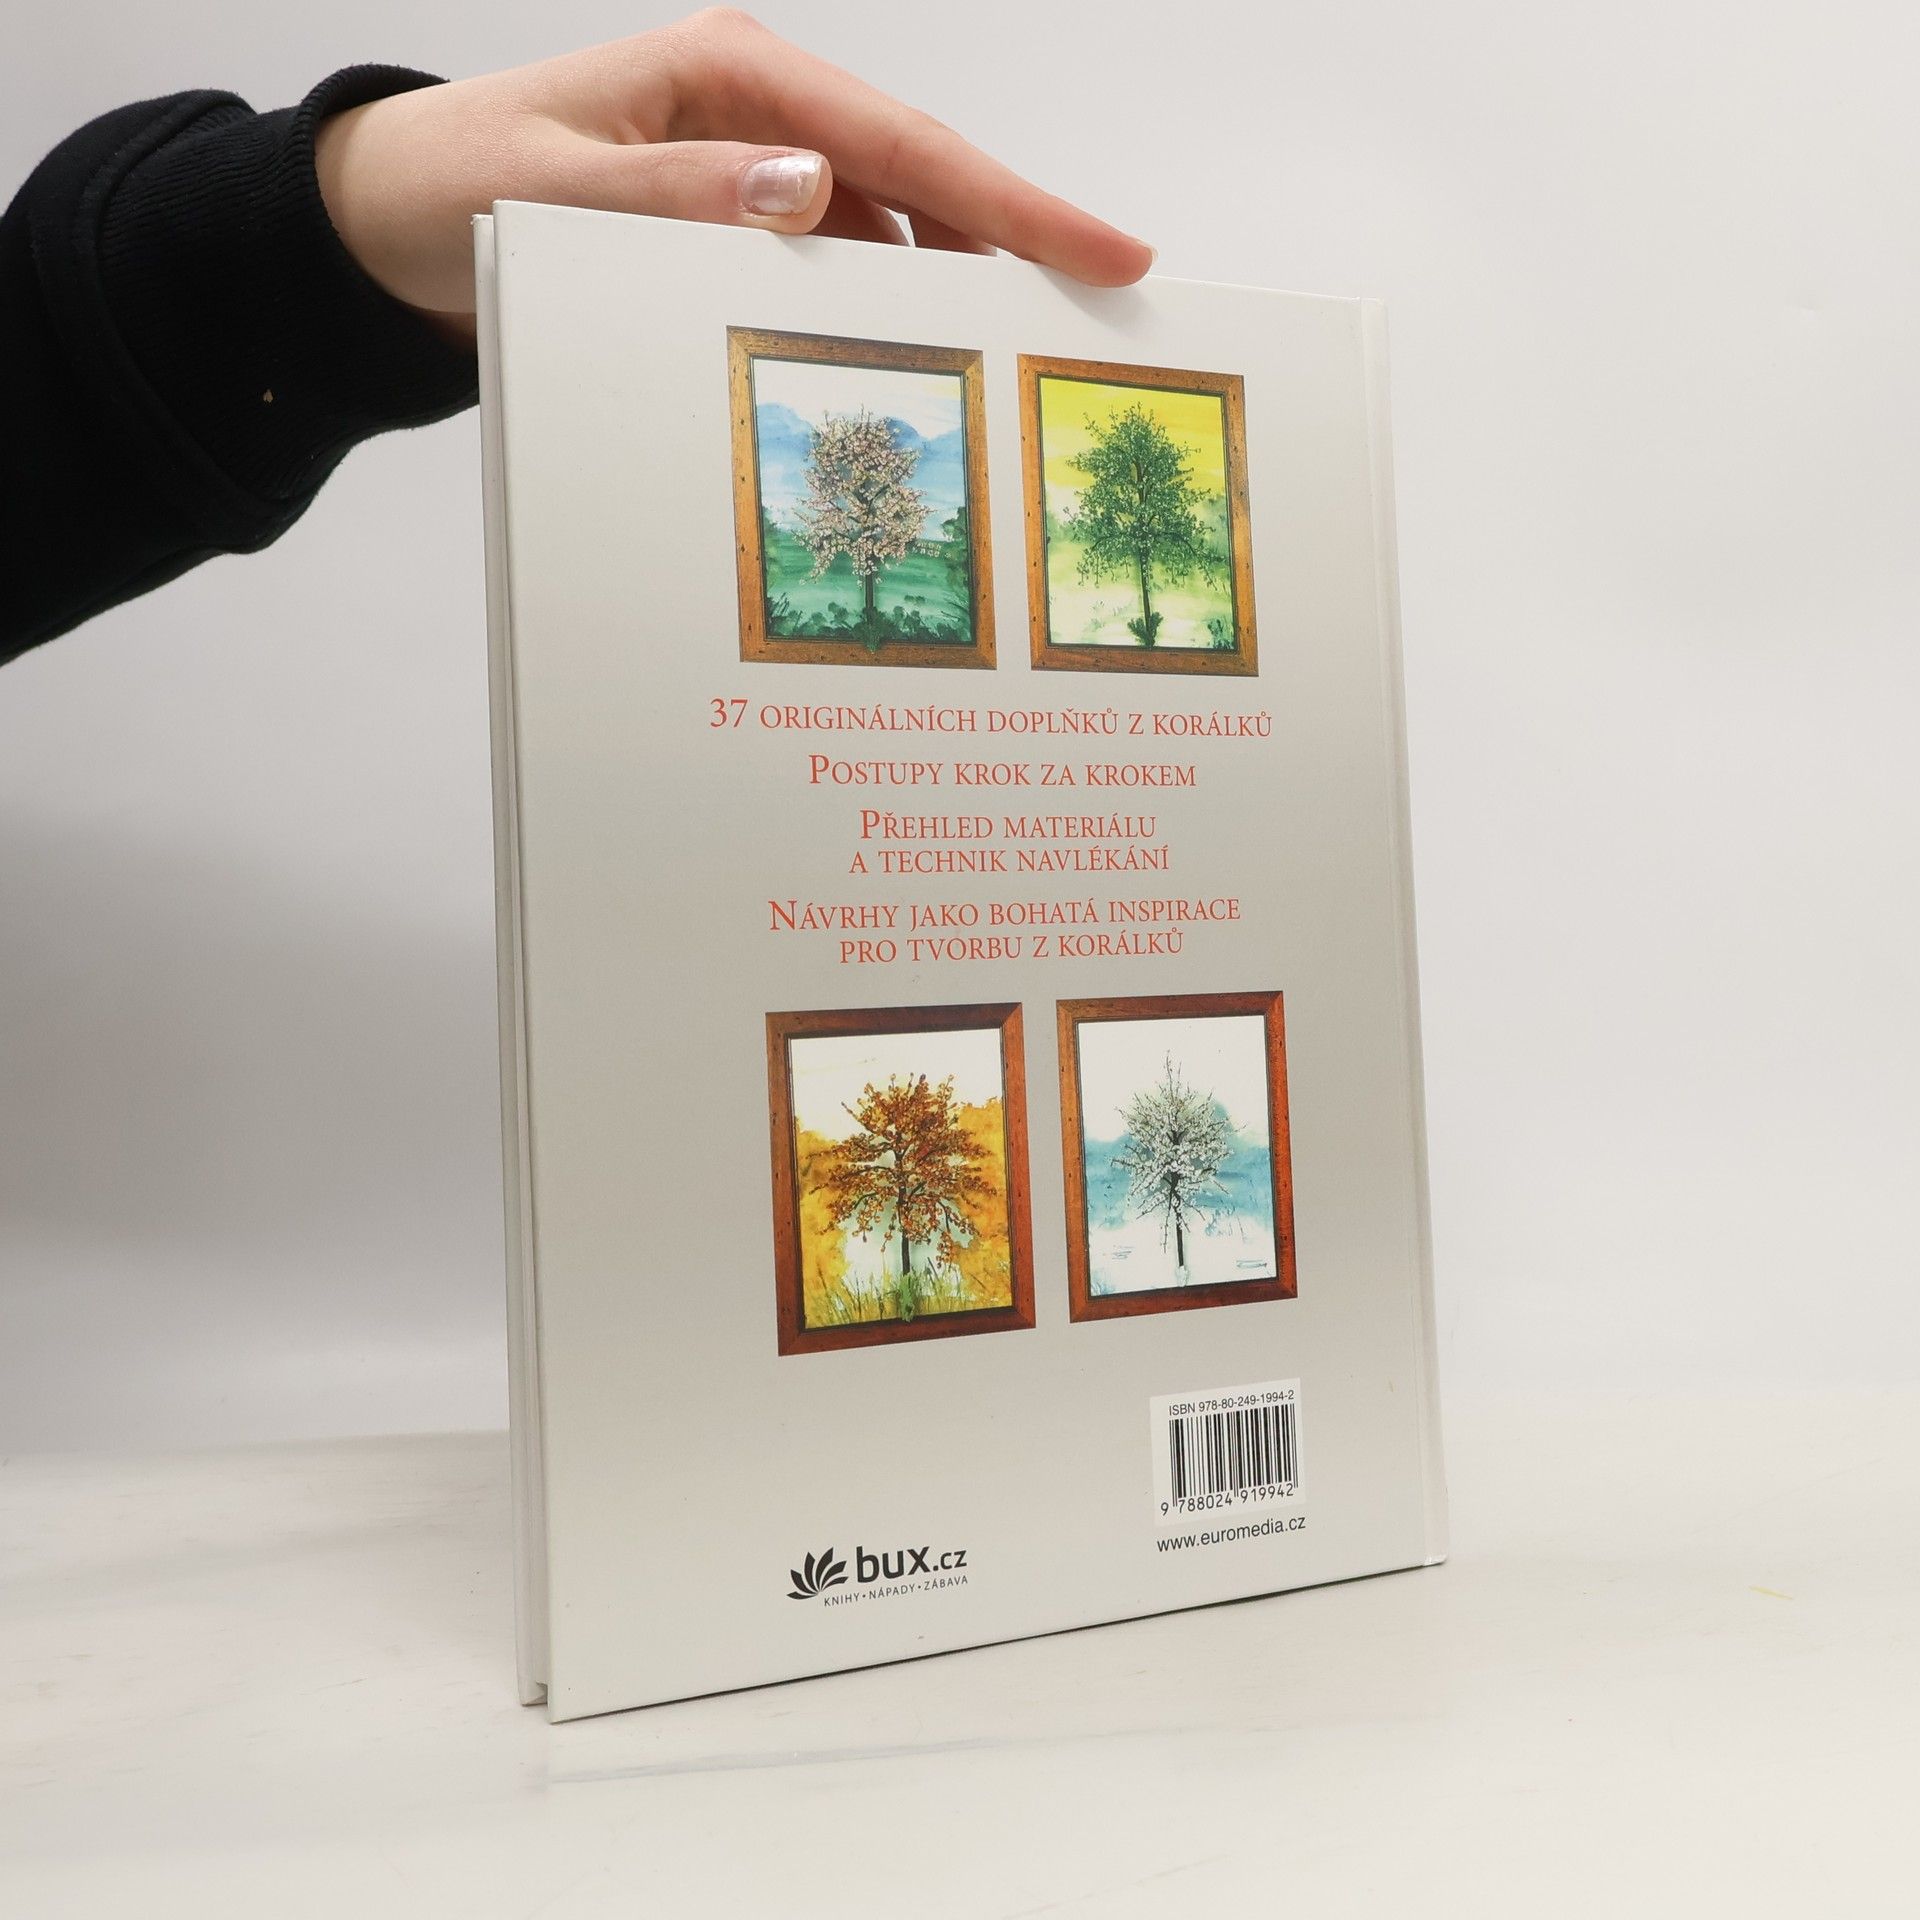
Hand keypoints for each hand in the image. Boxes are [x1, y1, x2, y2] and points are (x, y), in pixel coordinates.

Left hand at [314, 9, 1153, 334]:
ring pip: (886, 226)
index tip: (1103, 250)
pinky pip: (831, 261)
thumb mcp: (554, 191)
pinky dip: (873, 306)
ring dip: (943, 287)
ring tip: (1009, 357)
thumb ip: (675, 192)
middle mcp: (758, 114)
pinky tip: (900, 355)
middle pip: (920, 178)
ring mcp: (752, 166)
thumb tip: (812, 188)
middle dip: (1012, 242)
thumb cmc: (455, 184)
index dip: (1012, 201)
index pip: (902, 140)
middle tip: (1093, 315)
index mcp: (731, 77)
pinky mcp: (733, 217)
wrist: (381, 218)